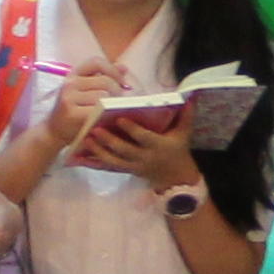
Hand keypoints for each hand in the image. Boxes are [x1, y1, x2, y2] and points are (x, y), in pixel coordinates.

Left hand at [75, 105, 205, 192]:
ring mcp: (134, 166)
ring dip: (99, 151)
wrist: (176, 178)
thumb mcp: (184, 133)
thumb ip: (186, 114)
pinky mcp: (127, 170)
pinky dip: (96, 162)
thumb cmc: (178, 150)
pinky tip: (82, 156)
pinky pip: (110, 167)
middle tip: (95, 129)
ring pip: (114, 160)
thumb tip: (191, 95)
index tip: (119, 119)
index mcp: (158, 146)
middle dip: (109, 140)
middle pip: (124, 150)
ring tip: (86, 139)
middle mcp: (144, 157)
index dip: (131, 130)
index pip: (143, 137)